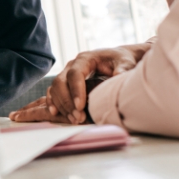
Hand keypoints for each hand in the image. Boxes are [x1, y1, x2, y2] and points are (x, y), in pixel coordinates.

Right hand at [9, 43, 149, 124]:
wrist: (117, 60)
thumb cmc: (121, 61)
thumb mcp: (125, 62)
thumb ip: (122, 68)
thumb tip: (118, 75)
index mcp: (85, 59)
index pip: (75, 73)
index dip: (76, 90)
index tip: (80, 106)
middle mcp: (73, 65)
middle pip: (61, 82)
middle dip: (67, 101)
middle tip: (78, 118)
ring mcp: (67, 74)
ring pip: (55, 88)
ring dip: (62, 105)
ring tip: (74, 120)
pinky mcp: (66, 83)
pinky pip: (54, 92)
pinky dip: (53, 102)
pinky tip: (55, 114)